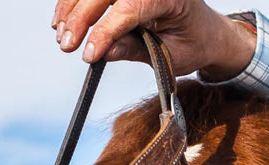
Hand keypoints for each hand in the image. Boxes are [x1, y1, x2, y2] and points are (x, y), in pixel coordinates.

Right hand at [51, 0, 255, 78]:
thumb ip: (136, 50)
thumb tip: (103, 52)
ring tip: (61, 34)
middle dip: (80, 19)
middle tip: (66, 45)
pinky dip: (77, 2)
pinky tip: (65, 19)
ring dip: (72, 8)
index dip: (103, 32)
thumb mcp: (170, 56)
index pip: (128, 9)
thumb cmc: (194, 44)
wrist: (207, 31)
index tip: (87, 53)